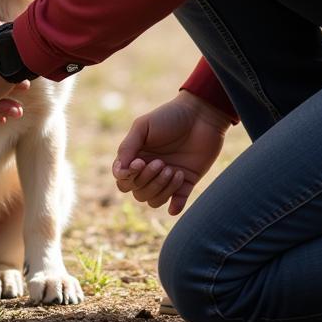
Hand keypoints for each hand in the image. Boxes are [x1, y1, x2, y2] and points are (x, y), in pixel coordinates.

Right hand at [113, 90, 231, 214]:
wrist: (201, 115)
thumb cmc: (169, 117)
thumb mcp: (143, 126)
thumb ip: (127, 147)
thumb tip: (119, 171)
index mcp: (136, 157)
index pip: (123, 179)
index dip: (128, 176)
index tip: (140, 162)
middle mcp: (149, 170)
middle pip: (137, 192)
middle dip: (148, 180)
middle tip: (162, 163)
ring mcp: (167, 178)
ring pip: (154, 200)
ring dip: (162, 189)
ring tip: (174, 170)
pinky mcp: (186, 184)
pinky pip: (176, 204)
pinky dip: (175, 206)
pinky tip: (176, 203)